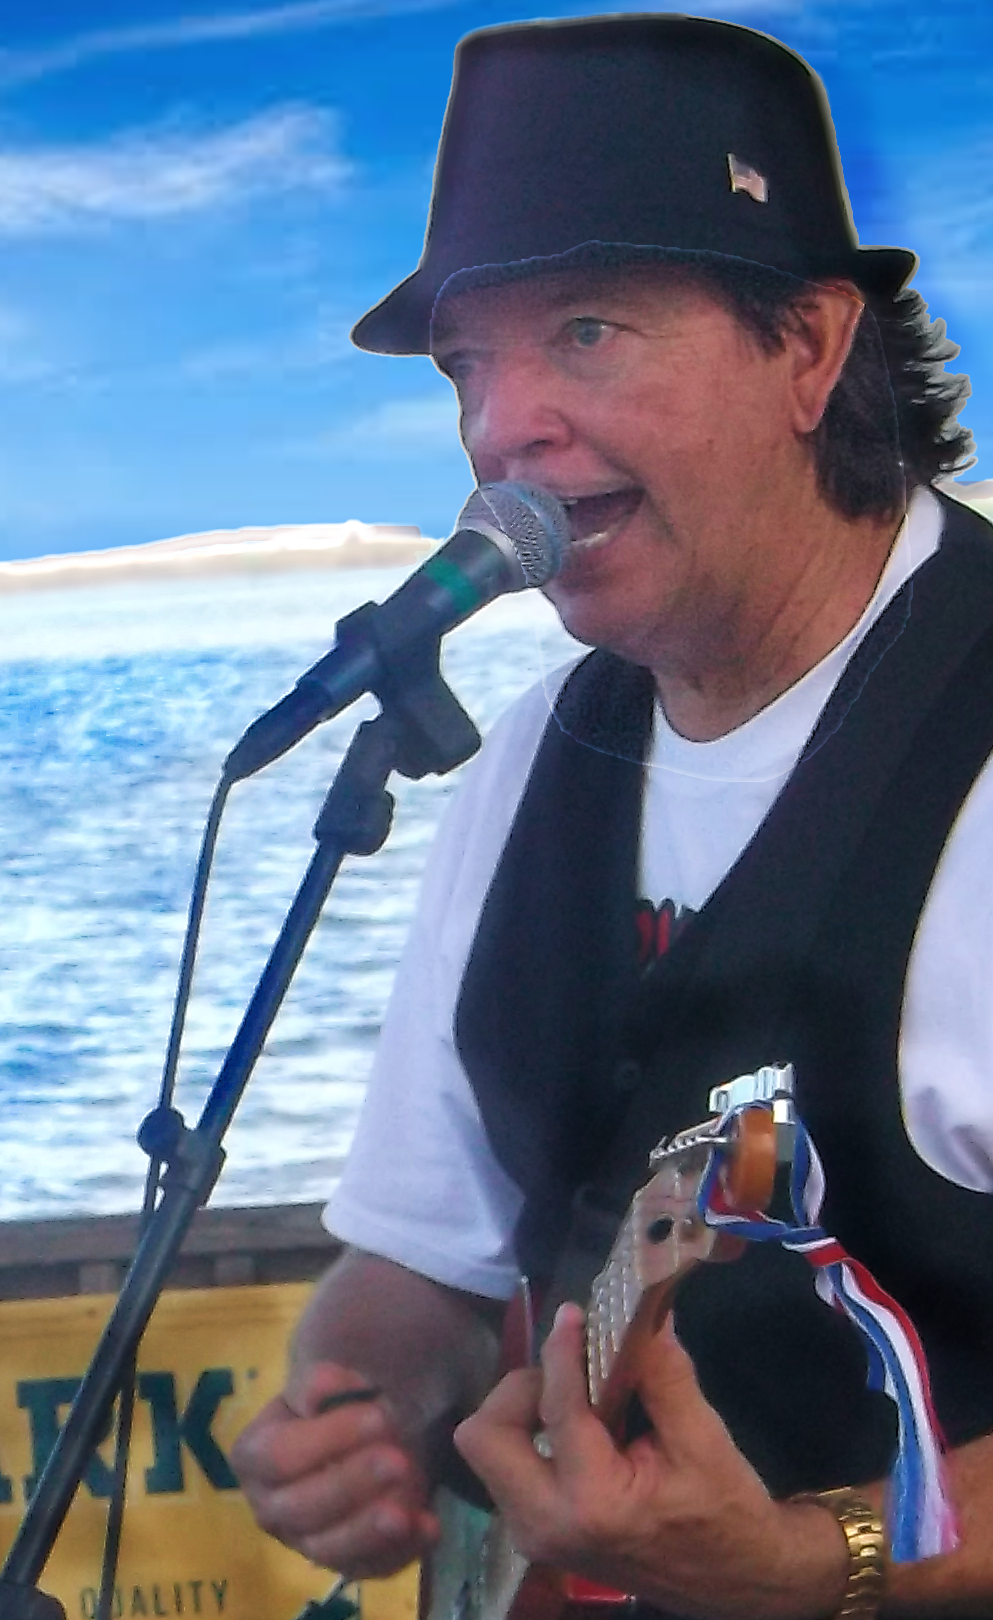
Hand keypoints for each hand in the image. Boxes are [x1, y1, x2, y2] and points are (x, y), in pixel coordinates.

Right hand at [231, 1361, 440, 1577]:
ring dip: (369, 1530)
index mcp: (254, 1458)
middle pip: (304, 1507)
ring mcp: (305, 1544)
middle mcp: (269, 1509)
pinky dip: (401, 1552)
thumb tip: (324, 1388)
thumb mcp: (323, 1385)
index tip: (377, 1417)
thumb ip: (319, 1385)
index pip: (281, 1456)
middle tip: (397, 1461)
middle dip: (353, 1484)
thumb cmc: (332, 1408)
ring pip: (330, 1549)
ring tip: (405, 1512)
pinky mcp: (345, 1565)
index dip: (329, 1438)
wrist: (355, 1441)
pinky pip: (369, 1568)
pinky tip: (428, 1527)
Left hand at [454, 1304, 846, 1619]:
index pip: (555, 1408)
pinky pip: (505, 1468)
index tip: (572, 1313)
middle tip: (567, 1370)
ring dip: (521, 1411)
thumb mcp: (703, 1438)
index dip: (561, 1351)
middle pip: (483, 1436)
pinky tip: (575, 1424)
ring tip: (575, 1394)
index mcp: (593, 1503)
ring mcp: (534, 1535)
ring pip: (488, 1451)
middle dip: (518, 1390)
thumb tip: (639, 1310)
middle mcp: (547, 1525)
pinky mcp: (535, 1534)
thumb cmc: (723, 1510)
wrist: (735, 1579)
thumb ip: (662, 1374)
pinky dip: (529, 1434)